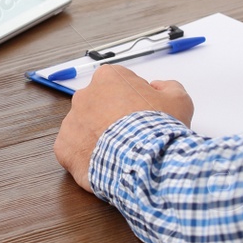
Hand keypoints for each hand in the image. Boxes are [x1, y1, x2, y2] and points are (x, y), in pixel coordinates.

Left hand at [55, 65, 193, 190]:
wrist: (144, 162)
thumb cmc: (158, 130)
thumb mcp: (179, 100)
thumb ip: (168, 87)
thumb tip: (158, 88)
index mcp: (108, 78)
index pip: (118, 84)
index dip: (133, 100)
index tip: (143, 115)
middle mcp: (85, 95)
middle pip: (99, 105)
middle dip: (112, 118)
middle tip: (132, 135)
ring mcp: (71, 121)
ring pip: (84, 128)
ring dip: (98, 137)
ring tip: (119, 153)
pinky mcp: (64, 147)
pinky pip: (73, 150)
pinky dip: (85, 157)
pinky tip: (103, 164)